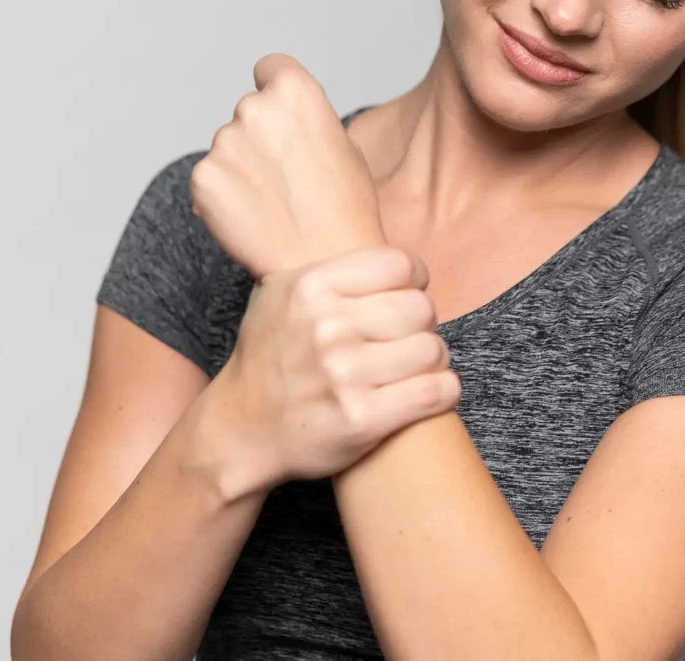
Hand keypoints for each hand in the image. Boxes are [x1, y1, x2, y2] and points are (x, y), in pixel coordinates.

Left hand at [190, 53, 383, 276]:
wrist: (327, 264)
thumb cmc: (347, 209)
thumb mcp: (345, 146)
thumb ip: (308, 120)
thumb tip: (287, 120)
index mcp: (296, 92)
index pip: (270, 67)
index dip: (277, 89)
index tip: (281, 113)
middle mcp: (254, 108)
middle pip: (248, 111)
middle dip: (261, 136)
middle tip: (287, 177)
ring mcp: (224, 144)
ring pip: (228, 147)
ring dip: (242, 168)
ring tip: (275, 203)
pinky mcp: (203, 179)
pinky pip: (211, 179)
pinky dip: (225, 196)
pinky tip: (254, 218)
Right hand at [209, 244, 461, 497]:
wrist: (241, 428)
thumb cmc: (273, 354)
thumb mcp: (284, 293)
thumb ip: (336, 270)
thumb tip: (396, 257)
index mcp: (310, 287)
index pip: (401, 264)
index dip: (415, 279)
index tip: (407, 294)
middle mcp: (326, 327)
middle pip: (421, 307)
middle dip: (422, 323)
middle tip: (407, 336)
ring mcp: (343, 375)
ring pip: (432, 349)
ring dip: (432, 359)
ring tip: (414, 365)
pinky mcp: (361, 420)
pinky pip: (436, 392)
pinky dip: (444, 391)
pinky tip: (428, 390)